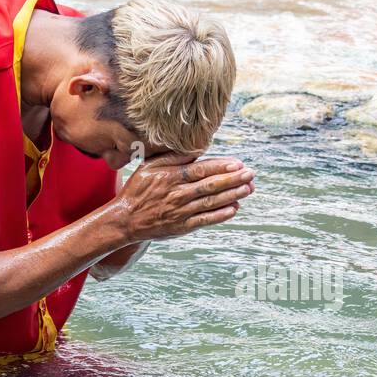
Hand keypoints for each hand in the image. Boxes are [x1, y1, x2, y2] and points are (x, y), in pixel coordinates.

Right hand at [114, 152, 253, 241]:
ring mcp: (181, 212)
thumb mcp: (149, 167)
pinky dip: (220, 215)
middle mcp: (177, 194)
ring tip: (248, 188)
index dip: (220, 167)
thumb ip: (172, 157)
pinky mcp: (182, 227)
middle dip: (233, 180)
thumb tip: (196, 149)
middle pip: (210, 185)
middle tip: (251, 174)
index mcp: (170, 177)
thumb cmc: (138, 189)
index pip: (200, 170)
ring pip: (211, 202)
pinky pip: (205, 220)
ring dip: (232, 195)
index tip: (238, 163)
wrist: (125, 220)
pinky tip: (234, 208)